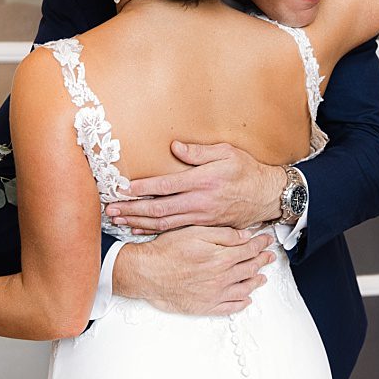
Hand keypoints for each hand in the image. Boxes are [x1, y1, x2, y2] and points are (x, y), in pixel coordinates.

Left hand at [105, 141, 283, 231]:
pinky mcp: (204, 226)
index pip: (166, 186)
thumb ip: (199, 152)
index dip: (143, 189)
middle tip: (110, 209)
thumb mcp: (226, 153)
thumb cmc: (246, 170)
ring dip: (138, 222)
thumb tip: (174, 147)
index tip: (123, 189)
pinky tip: (139, 228)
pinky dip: (154, 230)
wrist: (267, 196)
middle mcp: (200, 201)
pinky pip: (175, 230)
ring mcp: (201, 217)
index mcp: (203, 181)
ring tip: (118, 220)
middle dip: (132, 209)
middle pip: (159, 209)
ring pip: (164, 222)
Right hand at [111, 226, 275, 315]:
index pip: (249, 250)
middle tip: (269, 257)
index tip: (266, 240)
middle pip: (250, 268)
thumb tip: (245, 236)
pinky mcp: (206, 307)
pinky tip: (246, 299)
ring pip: (244, 288)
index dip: (260, 244)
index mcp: (221, 258)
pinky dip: (242, 303)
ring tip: (262, 278)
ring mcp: (215, 294)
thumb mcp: (194, 233)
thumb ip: (222, 235)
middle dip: (262, 261)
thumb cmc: (166, 251)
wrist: (146, 273)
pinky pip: (231, 307)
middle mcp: (222, 278)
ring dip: (256, 281)